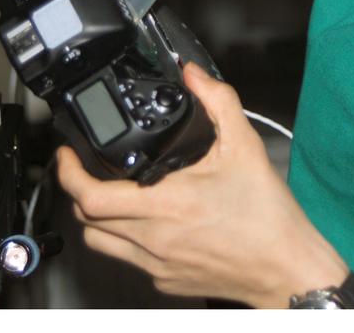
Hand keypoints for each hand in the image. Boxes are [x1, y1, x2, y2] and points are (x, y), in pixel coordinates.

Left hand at [55, 62, 347, 306]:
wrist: (286, 268)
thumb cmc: (269, 218)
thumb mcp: (245, 146)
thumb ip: (217, 101)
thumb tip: (194, 74)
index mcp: (168, 203)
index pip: (92, 196)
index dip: (68, 173)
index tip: (67, 154)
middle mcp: (154, 238)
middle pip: (86, 219)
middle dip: (77, 189)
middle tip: (83, 167)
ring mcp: (156, 264)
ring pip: (100, 242)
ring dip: (95, 216)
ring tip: (107, 193)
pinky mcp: (164, 280)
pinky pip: (127, 259)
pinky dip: (123, 237)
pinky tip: (143, 220)